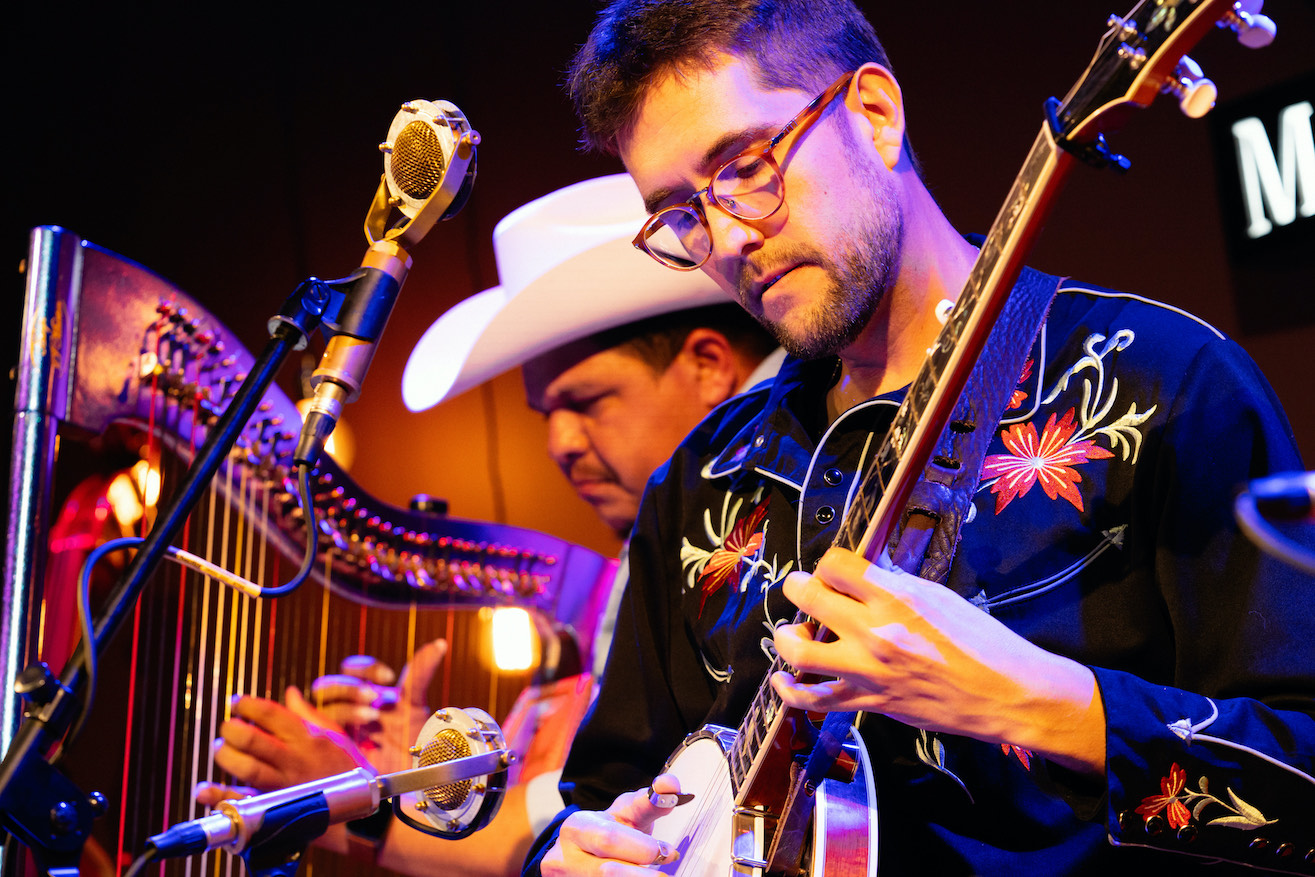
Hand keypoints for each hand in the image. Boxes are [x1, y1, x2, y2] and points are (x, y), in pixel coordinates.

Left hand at [208, 687, 371, 792]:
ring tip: (221, 749)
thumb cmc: (346, 765)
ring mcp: (286, 783)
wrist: (360, 805)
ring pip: (247, 768)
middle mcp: (295, 758)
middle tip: (227, 727)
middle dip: (232, 730)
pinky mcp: (277, 805)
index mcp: (308, 736)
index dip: (248, 705)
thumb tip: (290, 693)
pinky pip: (245, 800)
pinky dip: (220, 796)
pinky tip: (204, 789)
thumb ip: (307, 713)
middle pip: (254, 740)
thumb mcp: (333, 734)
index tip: (236, 702)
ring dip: (227, 756)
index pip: (272, 714)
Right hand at [310, 638, 446, 774]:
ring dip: (346, 708)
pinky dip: (328, 730)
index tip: (388, 677)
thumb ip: (421, 673)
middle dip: (348, 688)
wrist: (410, 773)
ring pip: (324, 709)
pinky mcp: (333, 749)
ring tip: (372, 717)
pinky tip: (346, 734)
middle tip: (373, 696)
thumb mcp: (414, 703)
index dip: (366, 668)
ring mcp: (338, 728)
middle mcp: (348, 707)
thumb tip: (440, 644)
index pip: (353, 669)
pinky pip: (318, 735)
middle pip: (329, 686)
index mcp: (366, 691)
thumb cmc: (412, 737)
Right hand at [541, 774, 682, 875]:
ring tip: (655, 874)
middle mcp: (565, 857)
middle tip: (665, 871)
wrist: (585, 852)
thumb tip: (671, 785)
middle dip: (643, 873)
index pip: (610, 839)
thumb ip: (651, 801)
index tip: (670, 852)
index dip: (644, 848)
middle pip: (608, 871)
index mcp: (577, 828)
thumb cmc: (610, 830)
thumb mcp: (628, 813)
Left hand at [769, 547, 1103, 774]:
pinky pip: (815, 699)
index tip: (833, 570)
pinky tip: (783, 679)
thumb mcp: (939, 596)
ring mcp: (868, 670)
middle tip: (801, 588)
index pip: (835, 564)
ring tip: (791, 632)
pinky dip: (791, 690)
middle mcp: (875, 631)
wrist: (1006, 694)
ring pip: (799, 651)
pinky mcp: (869, 701)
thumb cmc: (982, 642)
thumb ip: (895, 584)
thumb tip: (865, 572)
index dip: (829, 563)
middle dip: (798, 587)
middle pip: (808, 597)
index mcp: (896, 597)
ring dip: (785, 637)